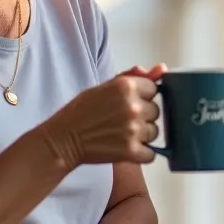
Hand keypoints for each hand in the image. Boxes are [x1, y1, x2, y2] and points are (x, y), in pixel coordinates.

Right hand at [41, 63, 166, 167]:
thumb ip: (132, 77)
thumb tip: (160, 69)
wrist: (63, 139)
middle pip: (155, 111)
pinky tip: (127, 149)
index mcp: (126, 86)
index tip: (129, 102)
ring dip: (143, 135)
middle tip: (123, 120)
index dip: (143, 96)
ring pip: (155, 132)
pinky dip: (142, 154)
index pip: (153, 89)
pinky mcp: (131, 152)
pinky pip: (151, 153)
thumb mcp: (104, 87)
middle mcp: (133, 106)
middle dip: (143, 115)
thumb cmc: (81, 111)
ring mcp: (133, 130)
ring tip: (123, 134)